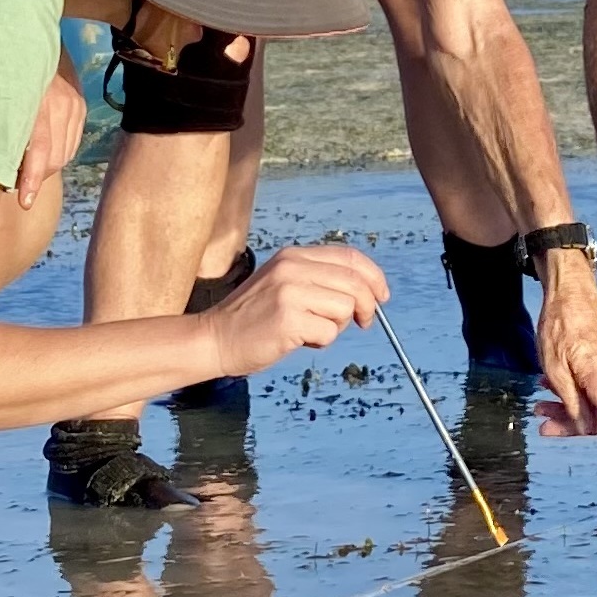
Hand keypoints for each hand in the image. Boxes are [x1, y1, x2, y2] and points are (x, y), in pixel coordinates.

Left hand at [14, 67, 87, 211]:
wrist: (35, 38)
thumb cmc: (6, 67)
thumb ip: (2, 125)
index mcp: (39, 102)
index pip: (40, 150)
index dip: (31, 179)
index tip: (24, 201)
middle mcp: (62, 104)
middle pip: (54, 158)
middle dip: (36, 176)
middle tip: (17, 183)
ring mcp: (74, 105)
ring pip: (65, 154)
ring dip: (47, 166)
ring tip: (28, 168)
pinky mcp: (80, 105)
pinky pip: (72, 144)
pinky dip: (58, 154)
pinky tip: (44, 152)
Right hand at [199, 244, 389, 379]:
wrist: (215, 338)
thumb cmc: (254, 318)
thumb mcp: (284, 284)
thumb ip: (318, 281)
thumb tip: (365, 294)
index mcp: (294, 256)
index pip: (350, 257)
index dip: (373, 276)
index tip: (381, 296)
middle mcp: (292, 267)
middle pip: (355, 282)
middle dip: (368, 305)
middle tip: (365, 322)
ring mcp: (290, 291)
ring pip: (345, 307)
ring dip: (336, 326)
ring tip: (311, 330)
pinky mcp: (288, 318)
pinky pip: (328, 331)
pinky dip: (321, 341)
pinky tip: (298, 340)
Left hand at [527, 255, 596, 480]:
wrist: (571, 290)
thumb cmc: (560, 326)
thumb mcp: (555, 369)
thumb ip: (571, 403)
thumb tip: (589, 429)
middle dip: (569, 423)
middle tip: (539, 417)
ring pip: (593, 405)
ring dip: (566, 408)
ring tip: (539, 401)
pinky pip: (594, 391)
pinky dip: (573, 393)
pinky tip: (551, 385)